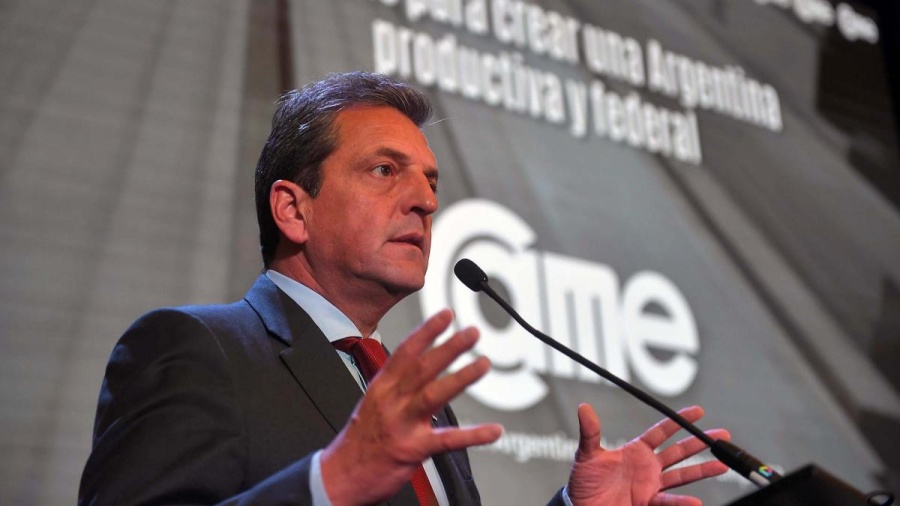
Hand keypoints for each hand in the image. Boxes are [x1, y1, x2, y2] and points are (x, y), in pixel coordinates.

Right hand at [319, 309, 502, 505]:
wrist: (339, 477)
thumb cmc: (358, 442)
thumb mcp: (372, 405)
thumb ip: (396, 387)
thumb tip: (419, 370)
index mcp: (381, 387)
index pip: (405, 352)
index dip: (427, 331)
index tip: (445, 315)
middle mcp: (392, 401)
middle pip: (423, 368)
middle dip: (449, 347)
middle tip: (472, 332)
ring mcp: (402, 424)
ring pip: (434, 395)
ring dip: (461, 378)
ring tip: (483, 364)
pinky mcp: (412, 449)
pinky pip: (447, 440)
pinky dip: (473, 435)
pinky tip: (492, 430)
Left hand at [567, 404, 729, 505]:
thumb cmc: (584, 482)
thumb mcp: (586, 455)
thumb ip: (590, 433)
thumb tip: (584, 407)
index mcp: (636, 451)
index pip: (662, 432)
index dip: (679, 421)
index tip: (698, 411)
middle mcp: (648, 467)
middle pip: (679, 452)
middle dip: (700, 442)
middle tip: (722, 435)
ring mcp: (650, 486)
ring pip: (682, 476)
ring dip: (702, 470)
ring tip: (722, 464)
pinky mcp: (648, 503)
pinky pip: (668, 502)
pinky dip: (681, 502)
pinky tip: (694, 501)